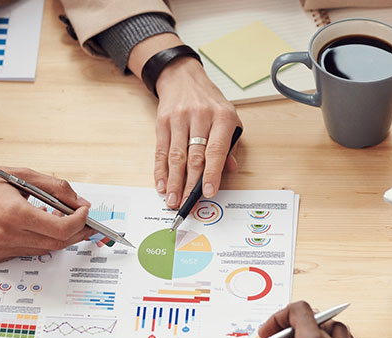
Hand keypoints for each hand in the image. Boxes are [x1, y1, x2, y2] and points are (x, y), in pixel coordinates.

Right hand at [0, 165, 95, 264]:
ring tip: (59, 220)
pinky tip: (34, 227)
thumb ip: (56, 188)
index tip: (85, 213)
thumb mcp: (22, 174)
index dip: (80, 222)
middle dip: (76, 232)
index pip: (61, 229)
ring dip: (56, 237)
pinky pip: (24, 254)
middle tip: (84, 222)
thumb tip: (80, 203)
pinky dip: (36, 242)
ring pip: (42, 250)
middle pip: (56, 243)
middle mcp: (4, 236)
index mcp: (13, 213)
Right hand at [155, 58, 241, 207]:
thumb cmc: (210, 103)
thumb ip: (231, 146)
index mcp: (222, 117)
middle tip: (187, 203)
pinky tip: (162, 184)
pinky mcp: (163, 122)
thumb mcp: (229, 118)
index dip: (212, 173)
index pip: (216, 150)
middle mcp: (201, 117)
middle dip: (190, 184)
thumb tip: (230, 170)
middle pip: (194, 157)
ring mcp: (179, 119)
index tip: (209, 192)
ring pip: (176, 156)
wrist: (183, 78)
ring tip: (172, 200)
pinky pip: (161, 151)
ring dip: (174, 181)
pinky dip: (161, 170)